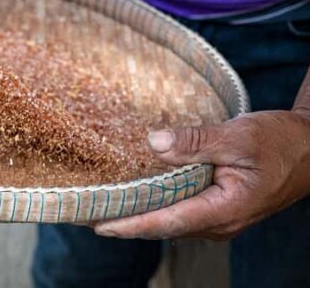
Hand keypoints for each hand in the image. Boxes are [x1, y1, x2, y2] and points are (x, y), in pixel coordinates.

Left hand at [94, 110, 309, 239]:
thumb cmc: (280, 142)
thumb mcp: (238, 136)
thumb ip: (196, 142)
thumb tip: (153, 142)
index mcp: (225, 209)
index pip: (166, 222)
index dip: (130, 225)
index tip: (97, 224)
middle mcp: (218, 222)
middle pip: (162, 227)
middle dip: (123, 223)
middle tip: (83, 214)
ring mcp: (218, 218)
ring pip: (169, 220)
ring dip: (135, 215)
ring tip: (98, 206)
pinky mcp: (216, 207)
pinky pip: (179, 210)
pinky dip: (153, 205)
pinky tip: (132, 194)